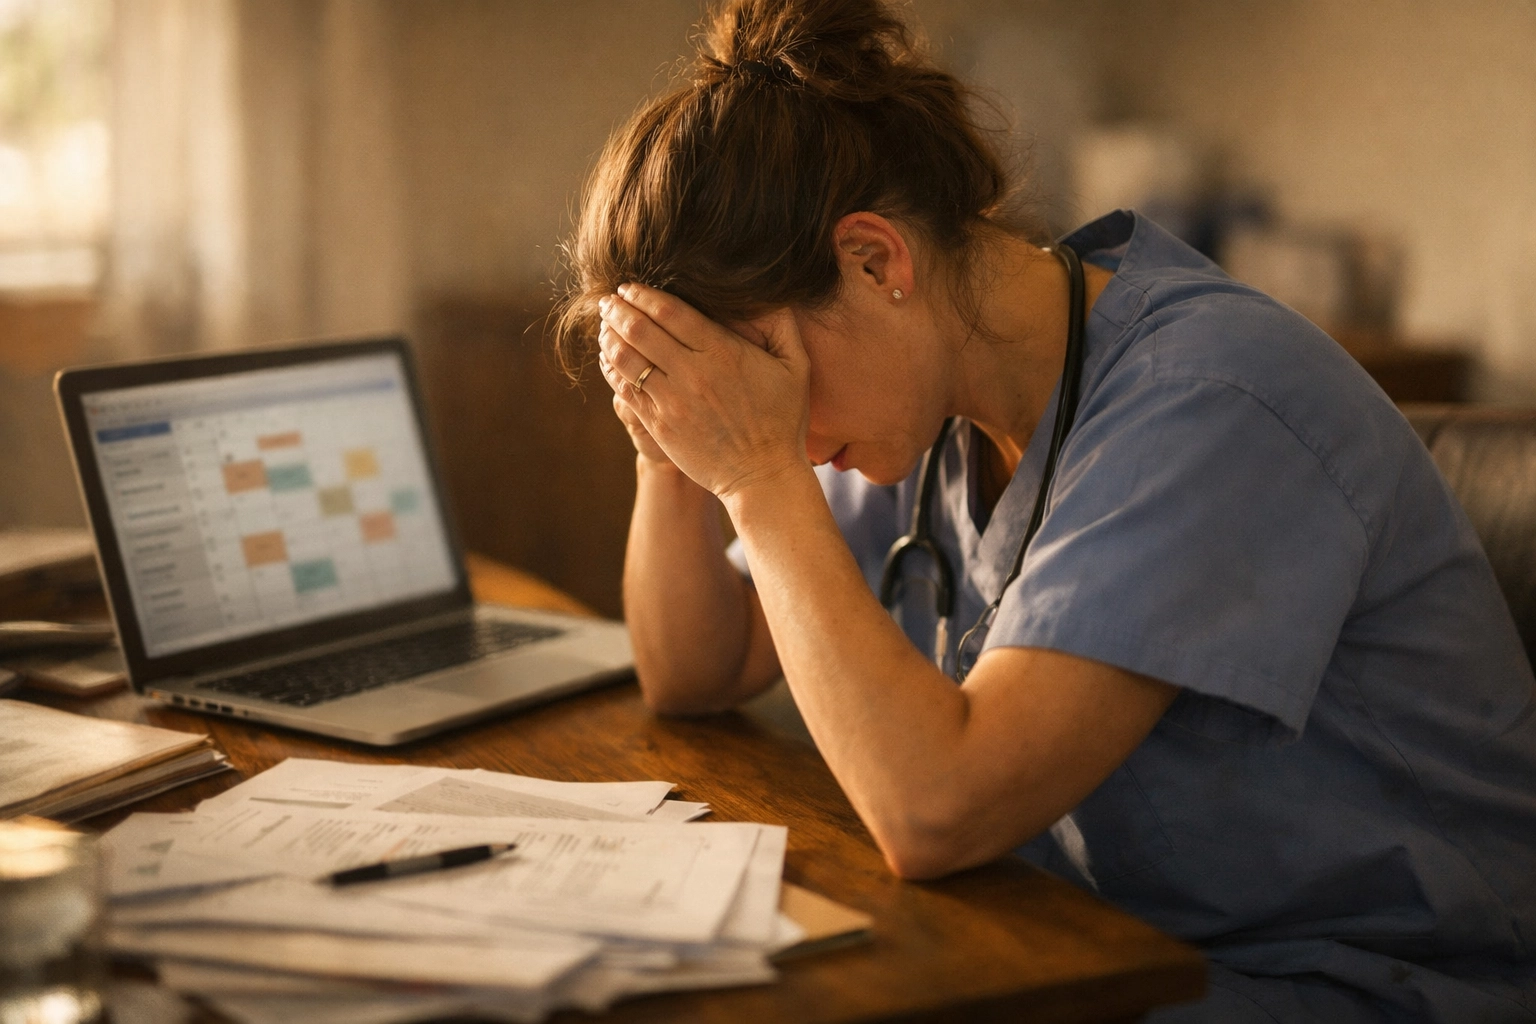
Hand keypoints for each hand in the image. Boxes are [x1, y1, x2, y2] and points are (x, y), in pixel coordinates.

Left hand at [596, 283, 811, 498]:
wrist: (764, 476)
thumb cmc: (782, 420)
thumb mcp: (796, 366)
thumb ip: (781, 324)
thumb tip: (769, 292)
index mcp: (723, 352)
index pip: (669, 311)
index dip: (643, 294)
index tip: (630, 286)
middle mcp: (693, 373)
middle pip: (639, 329)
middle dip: (618, 309)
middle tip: (608, 301)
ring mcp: (672, 401)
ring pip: (625, 358)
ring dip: (609, 337)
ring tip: (605, 326)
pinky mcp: (659, 426)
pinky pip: (624, 390)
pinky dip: (611, 369)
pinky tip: (609, 359)